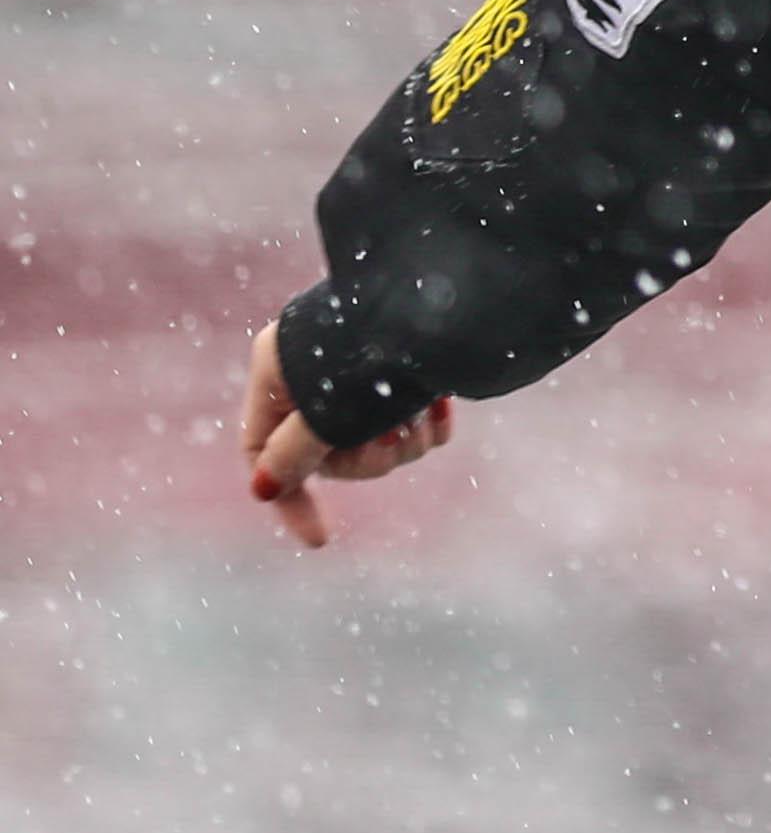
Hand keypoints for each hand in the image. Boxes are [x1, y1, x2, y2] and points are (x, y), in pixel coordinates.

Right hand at [236, 319, 453, 547]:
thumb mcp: (323, 413)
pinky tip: (439, 409)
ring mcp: (365, 368)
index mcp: (278, 367)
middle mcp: (317, 368)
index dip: (290, 500)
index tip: (321, 539)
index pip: (262, 453)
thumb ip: (292, 453)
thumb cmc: (374, 351)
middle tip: (388, 440)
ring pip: (376, 439)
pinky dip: (426, 423)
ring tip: (417, 414)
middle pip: (328, 452)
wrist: (445, 293)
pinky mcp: (410, 367)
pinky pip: (411, 419)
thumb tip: (263, 489)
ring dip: (400, 441)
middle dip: (363, 459)